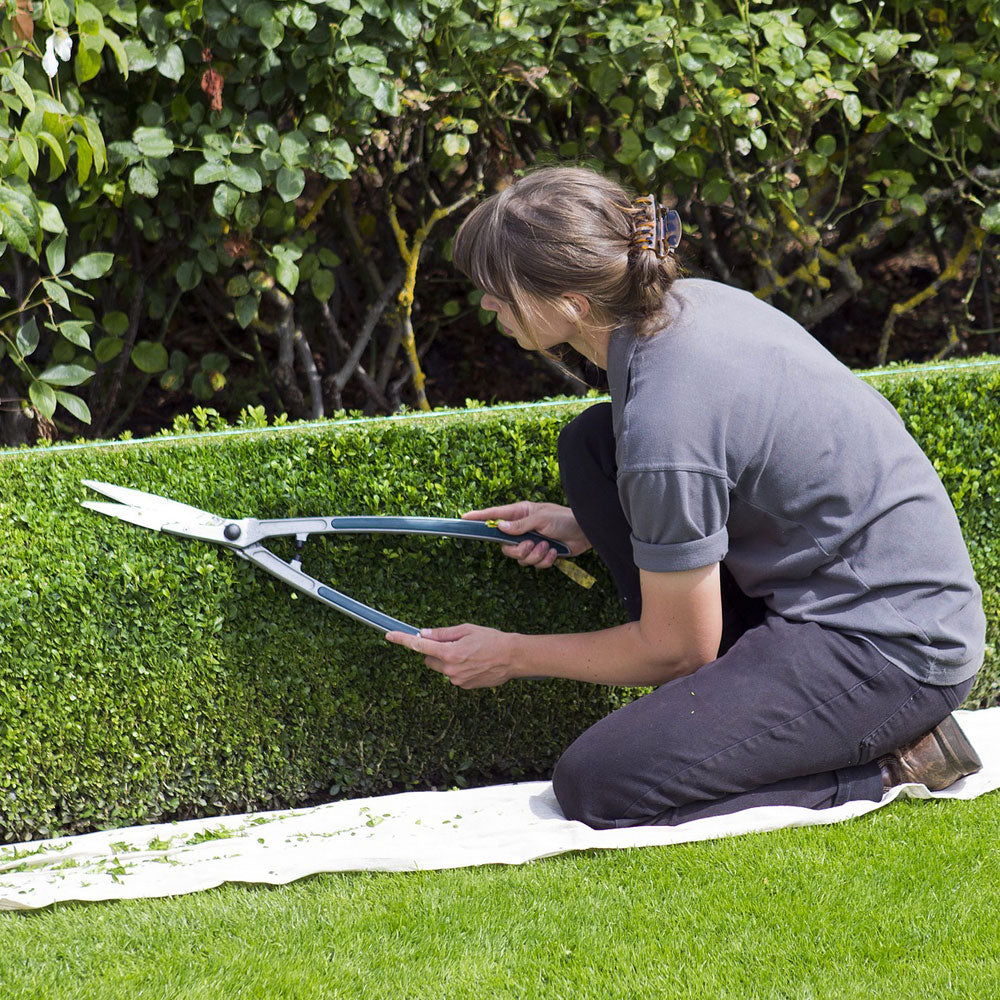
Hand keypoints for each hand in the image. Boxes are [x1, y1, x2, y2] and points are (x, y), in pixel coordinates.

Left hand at [385, 624, 517, 688]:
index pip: (419, 646)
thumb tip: (424, 633)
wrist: (513, 658)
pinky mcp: (464, 686)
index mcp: (449, 653)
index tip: (389, 635)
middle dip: (434, 652)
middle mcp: (450, 669)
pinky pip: (453, 675)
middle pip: (429, 660)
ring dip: (448, 661)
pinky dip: (458, 668)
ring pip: (442, 668)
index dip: (402, 640)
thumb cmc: (492, 640)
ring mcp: (457, 680)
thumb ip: (443, 633)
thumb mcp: (467, 630)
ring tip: (469, 653)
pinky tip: (474, 662)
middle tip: (452, 644)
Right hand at [462, 501, 590, 569]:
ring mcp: (531, 542)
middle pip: (506, 546)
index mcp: (520, 513)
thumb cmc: (564, 518)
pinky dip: (545, 560)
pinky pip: (534, 564)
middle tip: (532, 545)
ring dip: (535, 555)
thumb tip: (499, 526)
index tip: (464, 518)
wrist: (585, 532)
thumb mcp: (541, 518)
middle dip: (519, 550)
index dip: (479, 517)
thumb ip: (520, 524)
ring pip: (520, 558)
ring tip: (547, 546)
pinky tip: (554, 552)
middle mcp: (522, 528)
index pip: (495, 515)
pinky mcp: (541, 554)